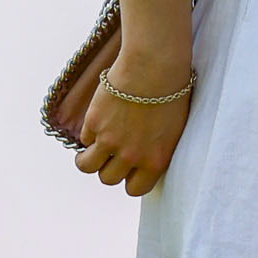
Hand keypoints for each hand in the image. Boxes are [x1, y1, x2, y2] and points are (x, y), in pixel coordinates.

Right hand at [73, 38, 192, 197]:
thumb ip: (156, 150)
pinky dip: (90, 134)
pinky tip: (100, 122)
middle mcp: (131, 156)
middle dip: (109, 169)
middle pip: (108, 179)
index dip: (130, 181)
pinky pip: (85, 139)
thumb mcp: (173, 129)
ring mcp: (110, 141)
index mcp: (155, 160)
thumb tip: (141, 163)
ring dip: (88, 160)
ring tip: (93, 150)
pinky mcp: (93, 124)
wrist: (155, 67)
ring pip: (87, 166)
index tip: (129, 172)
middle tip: (114, 155)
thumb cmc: (172, 94)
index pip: (135, 190)